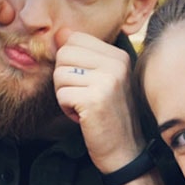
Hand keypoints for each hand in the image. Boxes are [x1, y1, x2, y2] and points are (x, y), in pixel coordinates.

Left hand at [53, 28, 147, 173]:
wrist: (125, 151)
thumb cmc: (109, 116)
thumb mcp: (101, 80)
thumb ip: (83, 56)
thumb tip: (60, 33)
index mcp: (119, 56)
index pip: (75, 38)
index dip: (70, 62)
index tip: (84, 82)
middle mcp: (116, 64)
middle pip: (64, 53)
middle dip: (64, 78)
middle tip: (81, 96)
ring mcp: (107, 81)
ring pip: (59, 74)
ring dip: (64, 95)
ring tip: (83, 106)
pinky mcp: (95, 99)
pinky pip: (61, 94)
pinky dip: (66, 109)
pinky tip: (83, 116)